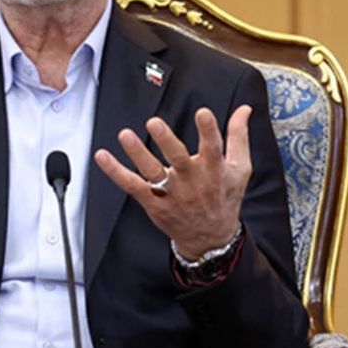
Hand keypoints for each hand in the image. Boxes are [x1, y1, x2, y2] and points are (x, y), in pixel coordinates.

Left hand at [93, 106, 251, 260]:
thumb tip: (244, 109)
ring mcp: (171, 193)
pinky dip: (115, 172)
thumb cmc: (224, 197)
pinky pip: (132, 185)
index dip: (208, 130)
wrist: (211, 238)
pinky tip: (102, 156)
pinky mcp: (154, 202)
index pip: (213, 148)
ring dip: (137, 153)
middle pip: (178, 159)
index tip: (203, 113)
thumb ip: (239, 137)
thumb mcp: (240, 169)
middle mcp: (192, 181)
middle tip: (154, 123)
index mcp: (214, 170)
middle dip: (167, 141)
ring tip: (125, 135)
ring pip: (152, 172)